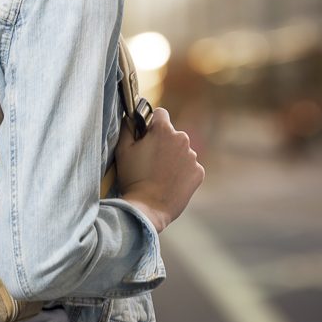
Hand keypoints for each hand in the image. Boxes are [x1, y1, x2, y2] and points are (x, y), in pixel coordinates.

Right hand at [115, 107, 203, 232]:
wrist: (148, 208)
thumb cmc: (133, 178)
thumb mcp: (122, 150)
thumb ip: (127, 127)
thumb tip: (130, 117)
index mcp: (164, 130)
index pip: (160, 114)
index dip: (152, 123)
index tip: (146, 135)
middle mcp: (182, 139)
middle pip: (172, 135)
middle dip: (163, 143)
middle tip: (150, 161)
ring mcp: (192, 156)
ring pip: (181, 151)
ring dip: (173, 158)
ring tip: (159, 175)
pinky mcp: (198, 172)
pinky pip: (189, 167)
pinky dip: (182, 172)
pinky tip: (169, 183)